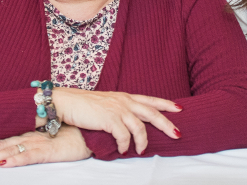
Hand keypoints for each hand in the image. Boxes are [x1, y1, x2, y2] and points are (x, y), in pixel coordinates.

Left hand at [0, 125, 90, 166]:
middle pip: (7, 142)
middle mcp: (35, 135)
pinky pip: (30, 156)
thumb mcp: (57, 136)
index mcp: (35, 132)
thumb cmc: (79, 132)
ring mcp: (42, 142)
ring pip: (14, 148)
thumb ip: (42, 137)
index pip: (10, 137)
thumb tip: (29, 142)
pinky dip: (16, 159)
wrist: (98, 129)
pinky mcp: (52, 151)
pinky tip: (4, 163)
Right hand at [52, 87, 180, 154]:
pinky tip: (123, 150)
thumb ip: (120, 109)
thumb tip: (129, 122)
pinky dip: (125, 145)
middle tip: (177, 134)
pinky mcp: (109, 119)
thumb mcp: (107, 104)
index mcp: (125, 97)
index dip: (166, 104)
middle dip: (166, 124)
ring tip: (141, 151)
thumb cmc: (84, 105)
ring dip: (143, 142)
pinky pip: (124, 136)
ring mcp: (117, 109)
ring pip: (140, 127)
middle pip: (152, 113)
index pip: (151, 99)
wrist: (67, 102)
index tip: (179, 108)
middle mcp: (124, 101)